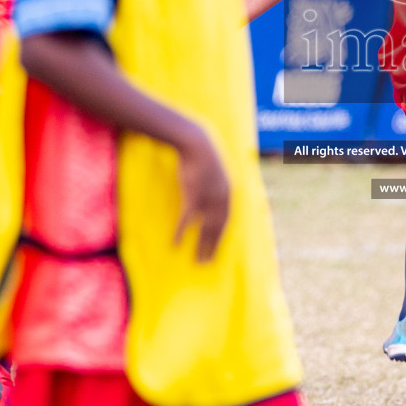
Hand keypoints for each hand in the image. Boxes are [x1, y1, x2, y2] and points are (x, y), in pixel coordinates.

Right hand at [174, 127, 230, 262]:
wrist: (196, 143)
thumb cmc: (204, 156)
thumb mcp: (217, 172)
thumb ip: (218, 187)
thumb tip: (214, 197)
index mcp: (229, 193)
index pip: (227, 221)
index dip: (222, 237)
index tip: (218, 249)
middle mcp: (221, 199)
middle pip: (218, 228)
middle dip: (213, 246)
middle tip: (207, 262)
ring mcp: (208, 198)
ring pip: (206, 227)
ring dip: (202, 245)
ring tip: (197, 260)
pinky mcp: (193, 195)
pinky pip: (187, 219)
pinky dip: (182, 232)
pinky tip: (176, 243)